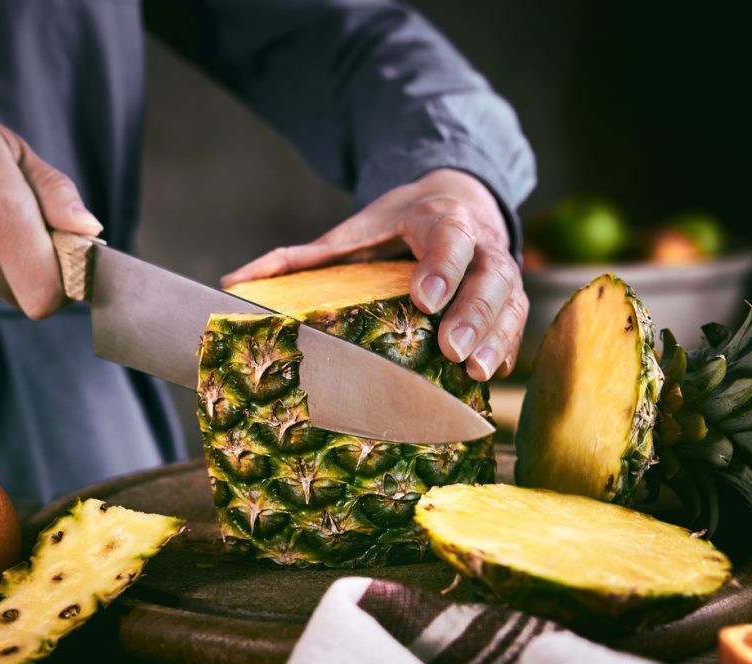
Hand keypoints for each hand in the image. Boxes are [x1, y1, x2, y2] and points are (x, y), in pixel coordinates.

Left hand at [222, 169, 526, 380]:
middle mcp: (478, 241)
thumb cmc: (397, 225)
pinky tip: (491, 375)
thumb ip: (301, 257)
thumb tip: (234, 282)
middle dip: (473, 313)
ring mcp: (499, 270)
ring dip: (495, 338)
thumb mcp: (351, 231)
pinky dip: (507, 348)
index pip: (447, 237)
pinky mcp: (509, 298)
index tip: (424, 298)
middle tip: (451, 350)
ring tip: (476, 373)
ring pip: (510, 302)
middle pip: (489, 275)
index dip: (440, 266)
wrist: (456, 201)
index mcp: (436, 219)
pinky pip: (517, 324)